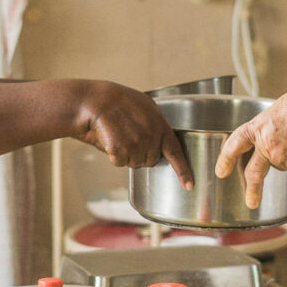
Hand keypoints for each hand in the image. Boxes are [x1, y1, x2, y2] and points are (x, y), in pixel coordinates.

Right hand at [75, 83, 193, 185]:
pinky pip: (119, 163)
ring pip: (134, 163)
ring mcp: (136, 145)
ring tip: (118, 134)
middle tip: (129, 135)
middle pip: (150, 160)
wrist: (96, 100)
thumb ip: (156, 126)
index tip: (189, 186)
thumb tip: (159, 142)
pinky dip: (113, 155)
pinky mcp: (121, 151)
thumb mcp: (146, 107)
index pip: (176, 152)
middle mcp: (151, 138)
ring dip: (126, 154)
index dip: (183, 171)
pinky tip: (110, 138)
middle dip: (141, 153)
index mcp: (161, 126)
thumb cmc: (119, 102)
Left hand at [214, 84, 286, 206]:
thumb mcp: (281, 106)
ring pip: (279, 162)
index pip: (235, 144)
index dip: (226, 158)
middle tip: (250, 201)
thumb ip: (271, 120)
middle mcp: (268, 145)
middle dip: (251, 189)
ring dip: (286, 155)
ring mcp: (284, 158)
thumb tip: (273, 126)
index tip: (221, 171)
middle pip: (254, 172)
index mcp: (260, 126)